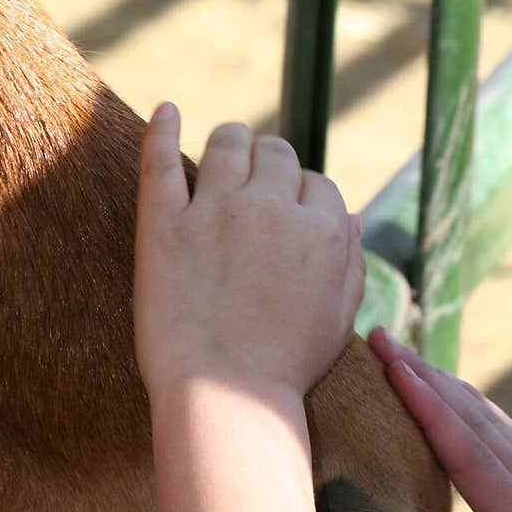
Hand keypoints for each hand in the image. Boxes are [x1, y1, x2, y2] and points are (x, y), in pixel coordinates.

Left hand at [134, 103, 365, 404]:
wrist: (228, 401)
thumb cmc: (287, 371)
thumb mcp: (338, 319)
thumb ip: (350, 263)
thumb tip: (350, 219)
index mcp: (323, 230)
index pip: (316, 185)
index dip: (303, 198)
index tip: (288, 216)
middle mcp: (273, 208)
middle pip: (276, 153)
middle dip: (271, 162)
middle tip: (255, 183)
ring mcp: (215, 212)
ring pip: (227, 143)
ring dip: (231, 141)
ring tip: (222, 149)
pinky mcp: (163, 227)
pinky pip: (160, 160)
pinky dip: (162, 128)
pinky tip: (166, 110)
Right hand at [369, 327, 511, 511]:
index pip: (475, 461)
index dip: (431, 414)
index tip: (394, 372)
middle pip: (475, 428)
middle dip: (424, 382)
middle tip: (377, 340)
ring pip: (489, 426)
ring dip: (444, 388)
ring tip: (403, 356)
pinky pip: (505, 440)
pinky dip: (473, 411)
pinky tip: (459, 399)